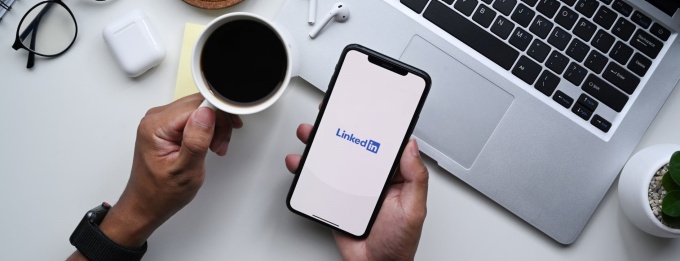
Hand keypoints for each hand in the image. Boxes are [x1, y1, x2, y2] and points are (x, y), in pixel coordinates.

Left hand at [99, 93, 242, 247]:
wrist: (147, 204)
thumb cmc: (161, 193)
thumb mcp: (185, 170)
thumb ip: (196, 140)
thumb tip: (207, 114)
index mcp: (156, 126)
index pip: (196, 105)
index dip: (217, 117)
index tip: (225, 134)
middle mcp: (156, 118)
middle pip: (199, 104)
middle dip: (218, 123)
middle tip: (220, 145)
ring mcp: (161, 121)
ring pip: (199, 109)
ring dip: (214, 126)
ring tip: (215, 148)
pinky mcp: (167, 126)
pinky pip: (193, 117)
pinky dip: (207, 129)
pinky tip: (208, 143)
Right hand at [285, 123, 428, 260]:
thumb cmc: (399, 243)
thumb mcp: (414, 209)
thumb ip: (415, 178)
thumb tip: (411, 146)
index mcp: (393, 175)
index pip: (382, 143)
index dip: (372, 124)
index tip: (362, 108)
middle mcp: (371, 178)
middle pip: (353, 146)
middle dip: (338, 128)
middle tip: (327, 114)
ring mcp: (351, 189)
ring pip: (332, 160)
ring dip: (318, 145)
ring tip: (308, 134)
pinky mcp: (334, 200)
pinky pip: (319, 182)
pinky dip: (306, 172)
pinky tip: (300, 164)